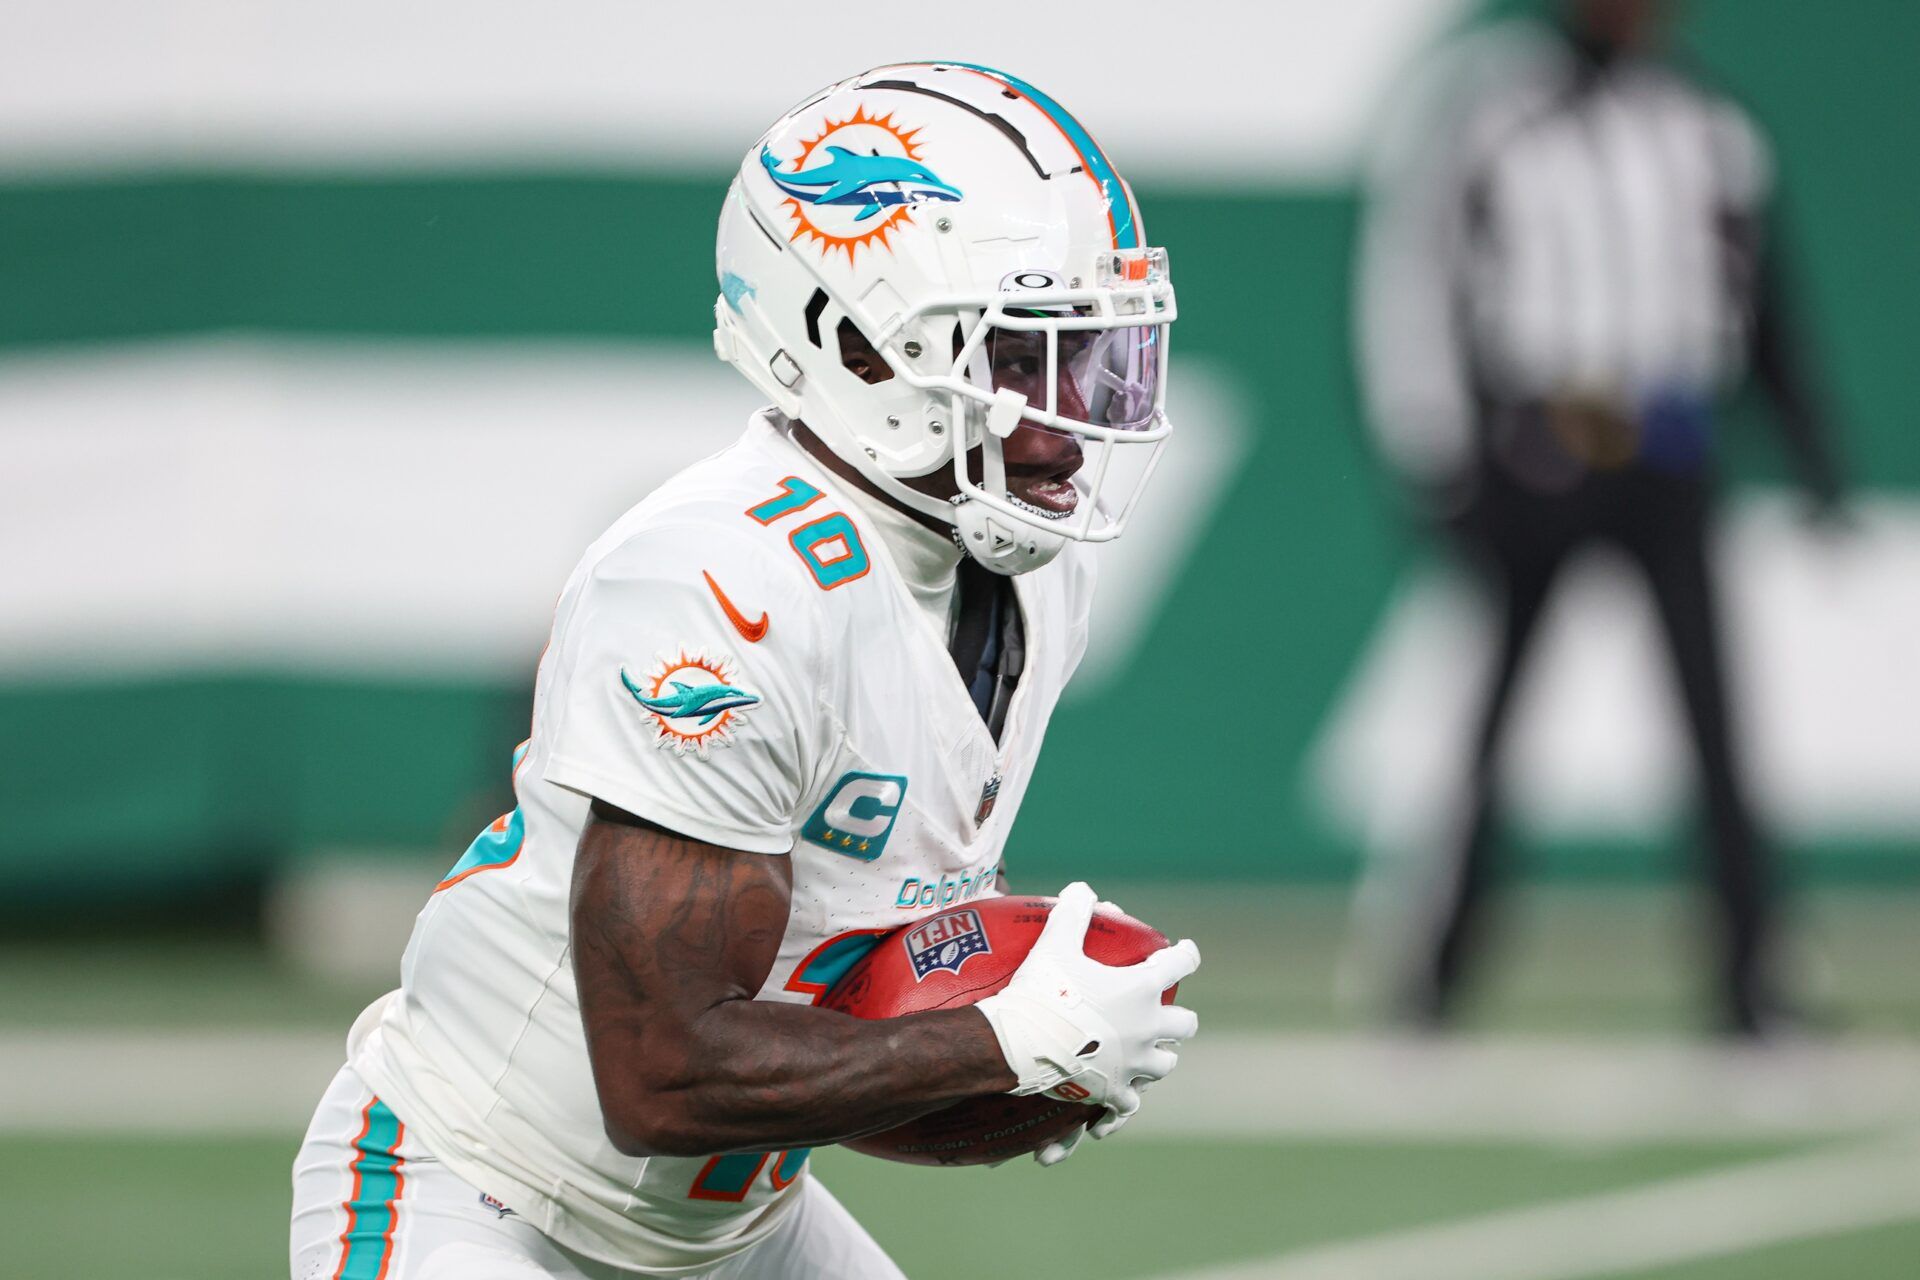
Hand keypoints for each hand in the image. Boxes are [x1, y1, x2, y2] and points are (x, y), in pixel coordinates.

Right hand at [975, 883, 1199, 1127]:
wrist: (1017, 1044)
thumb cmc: (1041, 991)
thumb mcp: (1055, 943)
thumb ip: (1072, 913)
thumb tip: (1082, 889)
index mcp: (1141, 990)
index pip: (1180, 965)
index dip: (1186, 955)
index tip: (1186, 952)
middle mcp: (1147, 1028)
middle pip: (1184, 1025)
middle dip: (1177, 1018)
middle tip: (1161, 1013)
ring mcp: (1133, 1064)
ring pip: (1165, 1065)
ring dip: (1158, 1057)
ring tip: (1143, 1053)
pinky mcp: (1114, 1092)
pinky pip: (1129, 1105)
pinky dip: (1122, 1104)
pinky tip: (1113, 1109)